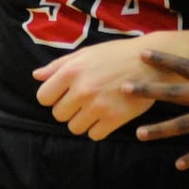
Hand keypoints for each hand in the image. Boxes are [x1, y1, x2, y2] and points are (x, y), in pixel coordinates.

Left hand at [32, 39, 160, 139]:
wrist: (151, 62)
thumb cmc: (117, 54)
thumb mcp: (87, 53)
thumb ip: (59, 66)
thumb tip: (36, 76)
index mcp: (72, 71)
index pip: (44, 97)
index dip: (53, 97)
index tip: (65, 94)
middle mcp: (82, 89)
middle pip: (59, 115)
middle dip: (69, 109)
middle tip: (85, 99)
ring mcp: (98, 106)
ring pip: (75, 128)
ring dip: (83, 120)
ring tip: (97, 106)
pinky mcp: (114, 119)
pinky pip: (94, 135)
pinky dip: (99, 128)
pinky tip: (108, 114)